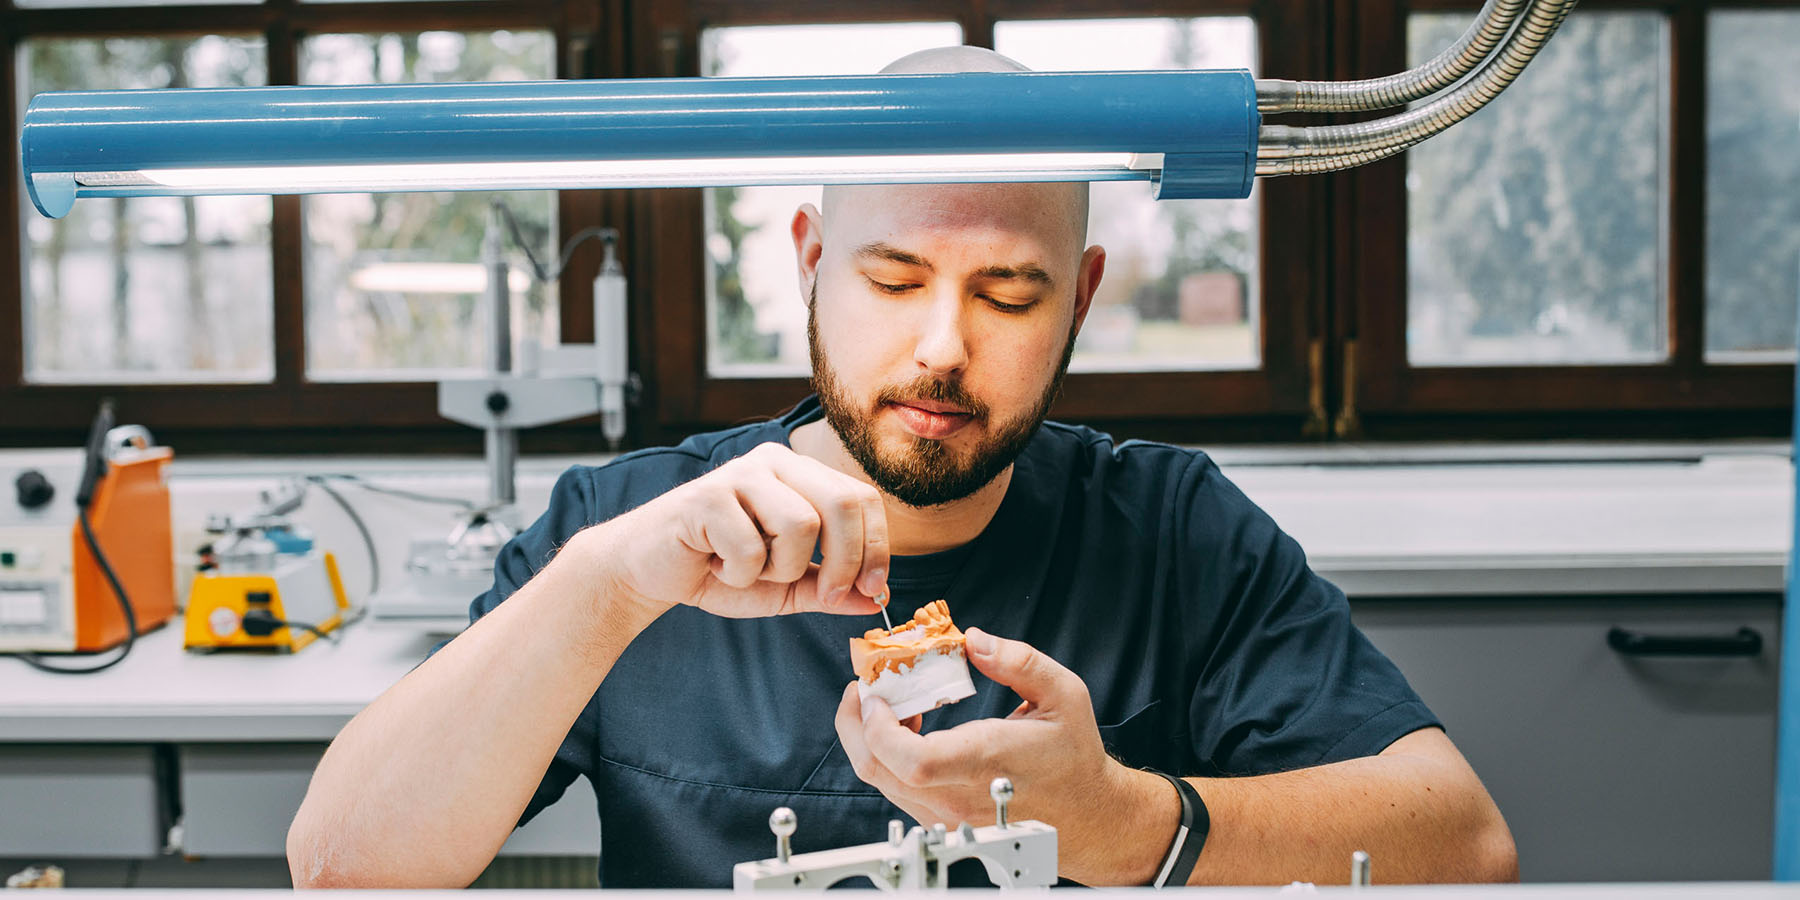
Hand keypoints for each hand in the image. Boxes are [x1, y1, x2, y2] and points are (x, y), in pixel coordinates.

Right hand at [592, 442, 887, 618]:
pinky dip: (738, 573)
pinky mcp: (708, 495)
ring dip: (780, 568)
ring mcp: (741, 474)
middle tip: (827, 596)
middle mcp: (775, 462)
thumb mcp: (785, 587)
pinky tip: (714, 564)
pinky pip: (751, 546)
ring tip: (749, 571)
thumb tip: (875, 599)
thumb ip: (828, 589)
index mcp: (800, 474)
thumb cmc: (718, 570)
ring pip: (801, 525)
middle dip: (844, 561)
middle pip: (842, 502)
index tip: (872, 590)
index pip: (862, 498)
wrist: (648, 570)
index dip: (877, 547)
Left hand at [835, 628, 1157, 883]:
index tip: (876, 693)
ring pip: (881, 780)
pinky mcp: (942, 820)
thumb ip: (1018, 661)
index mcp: (984, 762)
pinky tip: (911, 728)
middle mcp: (958, 796)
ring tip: (892, 702)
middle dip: (855, 722)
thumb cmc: (1074, 757)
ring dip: (871, 736)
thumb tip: (973, 640)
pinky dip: (888, 755)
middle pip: (877, 769)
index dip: (877, 725)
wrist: (1088, 816)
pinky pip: (897, 789)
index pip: (909, 759)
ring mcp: (947, 815)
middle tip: (865, 687)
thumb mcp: (1064, 694)